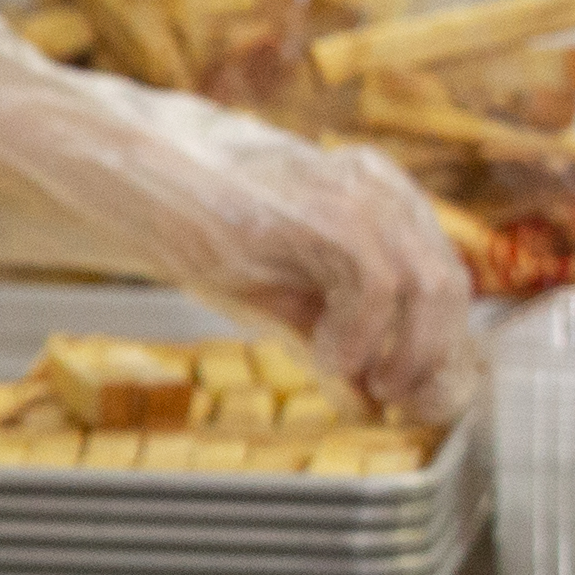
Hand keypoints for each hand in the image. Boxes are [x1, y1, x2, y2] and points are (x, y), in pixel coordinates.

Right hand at [0, 65, 485, 425]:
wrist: (128, 169)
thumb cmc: (190, 220)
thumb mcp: (272, 287)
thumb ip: (323, 333)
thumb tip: (366, 394)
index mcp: (375, 196)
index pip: (443, 275)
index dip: (443, 348)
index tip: (420, 399)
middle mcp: (374, 185)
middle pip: (447, 282)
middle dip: (433, 358)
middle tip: (400, 405)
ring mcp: (346, 192)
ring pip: (425, 281)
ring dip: (405, 352)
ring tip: (368, 389)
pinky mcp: (309, 209)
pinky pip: (371, 279)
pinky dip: (359, 334)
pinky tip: (327, 361)